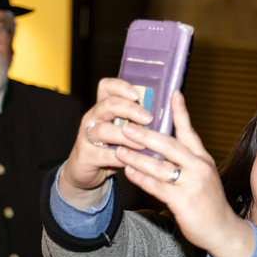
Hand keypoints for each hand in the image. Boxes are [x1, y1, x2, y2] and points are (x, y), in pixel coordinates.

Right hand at [59, 78, 154, 209]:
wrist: (87, 170)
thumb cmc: (113, 146)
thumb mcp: (124, 129)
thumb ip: (139, 120)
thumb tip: (170, 109)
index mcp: (104, 106)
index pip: (107, 86)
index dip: (121, 87)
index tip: (137, 94)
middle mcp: (93, 117)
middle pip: (108, 105)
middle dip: (130, 110)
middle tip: (148, 118)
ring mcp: (86, 136)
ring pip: (103, 130)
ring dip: (126, 137)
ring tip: (143, 144)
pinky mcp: (86, 155)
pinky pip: (103, 154)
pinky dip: (119, 157)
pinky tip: (131, 160)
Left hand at [116, 92, 255, 256]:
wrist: (223, 230)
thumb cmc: (209, 202)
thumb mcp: (203, 175)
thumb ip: (186, 160)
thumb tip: (163, 146)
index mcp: (202, 159)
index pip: (189, 131)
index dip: (180, 112)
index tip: (173, 92)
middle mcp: (198, 168)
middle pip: (170, 146)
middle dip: (146, 135)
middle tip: (127, 125)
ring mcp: (191, 185)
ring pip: (159, 167)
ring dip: (136, 157)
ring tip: (119, 149)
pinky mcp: (183, 202)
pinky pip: (156, 187)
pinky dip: (140, 178)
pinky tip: (128, 171)